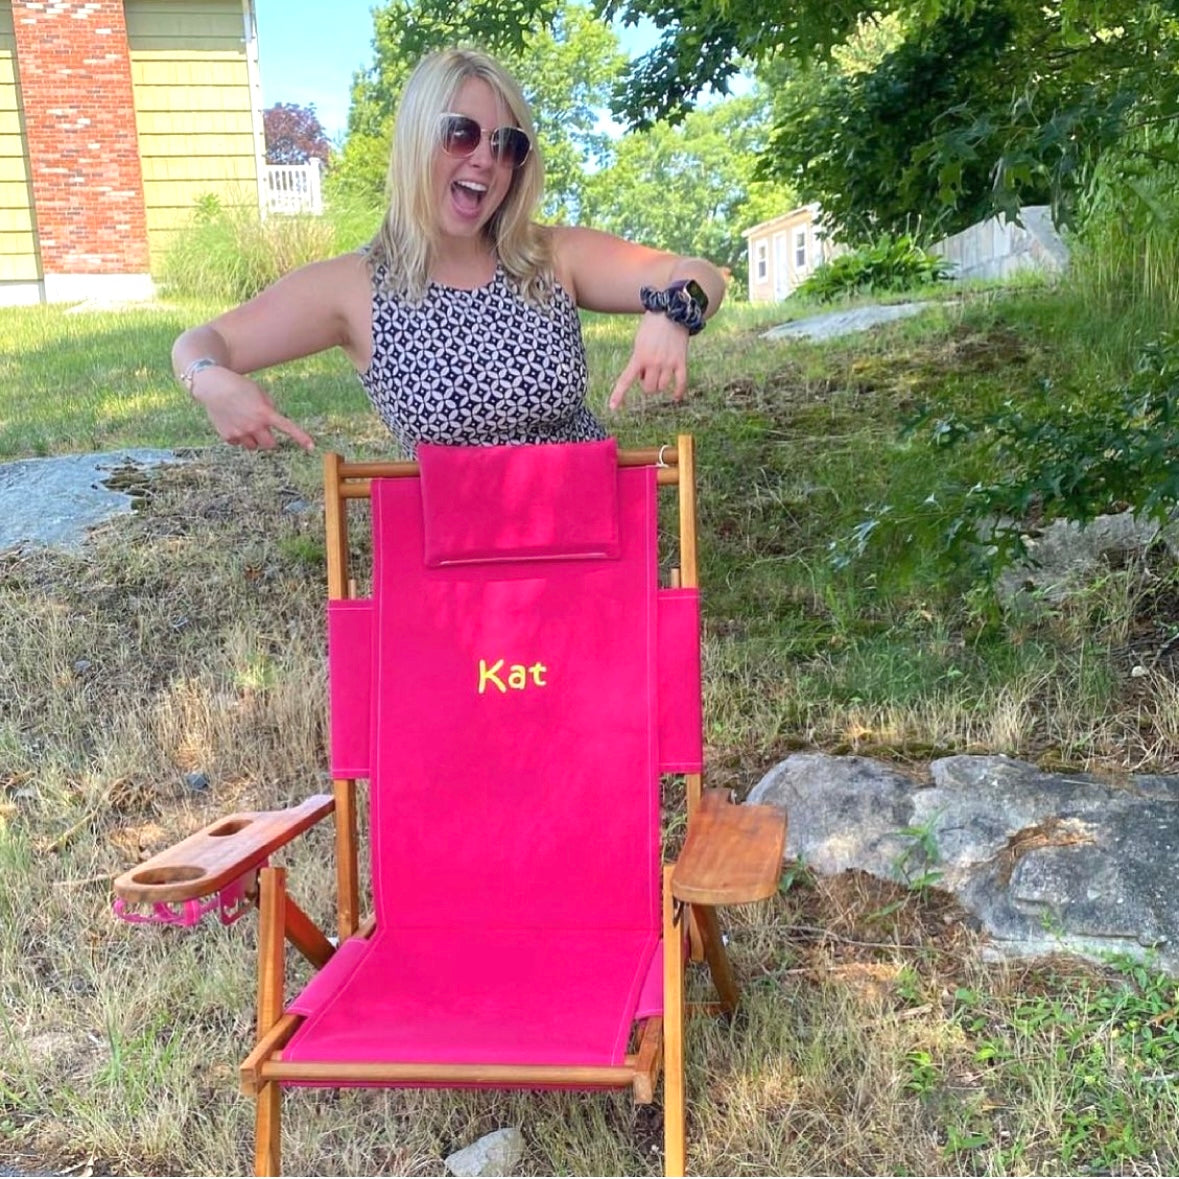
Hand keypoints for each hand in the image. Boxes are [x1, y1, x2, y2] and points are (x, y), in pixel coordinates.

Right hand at [191, 368, 313, 451]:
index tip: (312, 447)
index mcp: (265, 412)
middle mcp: (254, 425)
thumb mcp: (260, 393)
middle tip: (263, 431)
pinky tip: (233, 424)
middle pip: (270, 445)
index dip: (301, 438)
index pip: (287, 427)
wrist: (212, 386)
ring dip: (254, 440)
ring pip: (254, 447)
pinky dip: (238, 437)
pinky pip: (238, 443)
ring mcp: (240, 432)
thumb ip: (269, 408)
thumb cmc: (238, 387)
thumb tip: (272, 424)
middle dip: (269, 440)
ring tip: (245, 425)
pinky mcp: (227, 436)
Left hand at [608, 313, 690, 410]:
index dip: (619, 395)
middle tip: (648, 373)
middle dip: (647, 385)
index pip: (626, 380)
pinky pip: (681, 383)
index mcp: (639, 357)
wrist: (672, 310)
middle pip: (648, 388)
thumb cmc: (652, 325)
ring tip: (660, 372)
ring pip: (662, 387)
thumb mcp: (639, 341)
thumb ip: (639, 360)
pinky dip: (678, 392)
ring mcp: (668, 363)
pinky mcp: (681, 361)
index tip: (613, 408)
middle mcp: (654, 362)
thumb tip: (644, 377)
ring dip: (660, 384)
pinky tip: (676, 397)